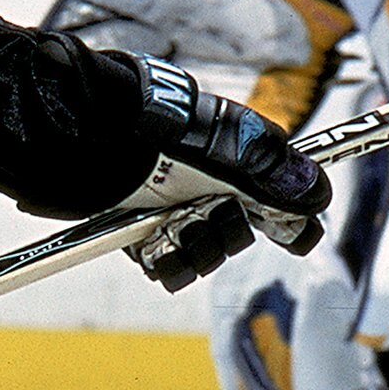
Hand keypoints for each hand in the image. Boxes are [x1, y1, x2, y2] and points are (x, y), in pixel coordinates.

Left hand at [123, 59, 330, 292]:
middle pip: (241, 230)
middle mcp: (203, 180)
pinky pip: (169, 264)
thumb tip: (317, 193)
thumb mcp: (218, 144)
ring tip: (176, 229)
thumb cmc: (144, 125)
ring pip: (206, 252)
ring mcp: (171, 206)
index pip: (276, 189)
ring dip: (197, 249)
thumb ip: (269, 172)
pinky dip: (167, 263)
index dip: (288, 216)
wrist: (71, 134)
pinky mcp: (140, 230)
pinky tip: (156, 248)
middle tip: (211, 215)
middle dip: (228, 232)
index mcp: (230, 152)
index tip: (295, 238)